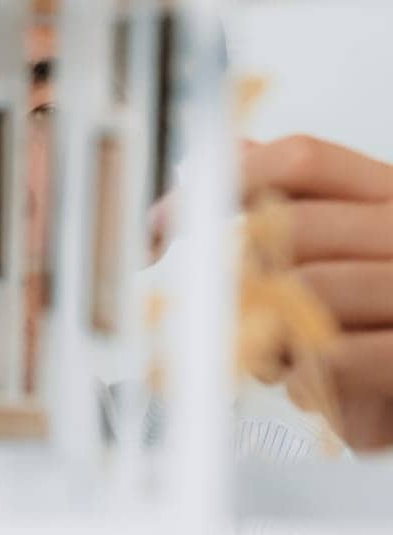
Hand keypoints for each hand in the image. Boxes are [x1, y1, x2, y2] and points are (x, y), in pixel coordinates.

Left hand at [241, 135, 392, 449]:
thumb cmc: (379, 314)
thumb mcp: (349, 245)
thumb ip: (302, 199)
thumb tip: (235, 150)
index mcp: (389, 195)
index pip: (300, 160)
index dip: (223, 182)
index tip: (163, 220)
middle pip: (289, 225)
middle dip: (243, 275)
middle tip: (237, 315)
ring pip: (305, 288)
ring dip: (268, 333)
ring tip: (278, 358)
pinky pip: (333, 354)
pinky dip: (301, 376)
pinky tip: (307, 384)